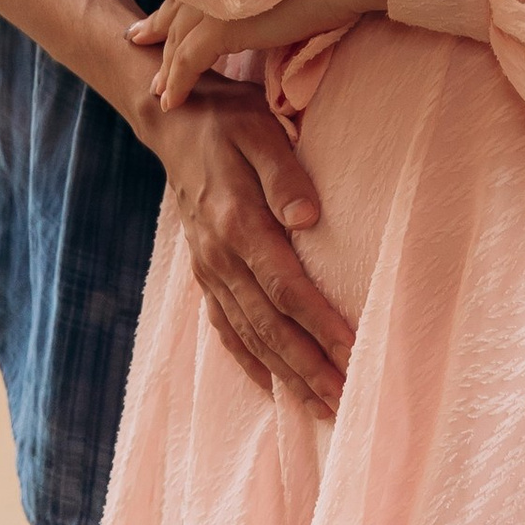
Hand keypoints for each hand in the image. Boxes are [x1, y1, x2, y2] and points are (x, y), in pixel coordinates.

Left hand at [130, 0, 392, 110]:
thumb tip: (261, 7)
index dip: (167, 11)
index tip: (150, 26)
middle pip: (176, 13)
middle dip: (157, 34)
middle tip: (140, 47)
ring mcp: (214, 0)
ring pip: (179, 41)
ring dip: (167, 68)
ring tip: (159, 91)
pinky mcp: (222, 26)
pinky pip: (188, 61)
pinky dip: (178, 82)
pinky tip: (171, 101)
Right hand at [148, 83, 353, 414]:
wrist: (173, 123)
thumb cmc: (227, 119)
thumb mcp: (259, 127)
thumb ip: (284, 173)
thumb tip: (309, 218)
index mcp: (237, 221)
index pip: (285, 287)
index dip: (319, 324)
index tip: (352, 352)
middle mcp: (220, 256)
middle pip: (269, 324)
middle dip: (308, 366)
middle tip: (346, 400)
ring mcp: (209, 269)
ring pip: (249, 334)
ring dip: (285, 374)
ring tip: (322, 406)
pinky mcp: (205, 273)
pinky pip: (225, 327)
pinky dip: (249, 360)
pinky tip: (272, 385)